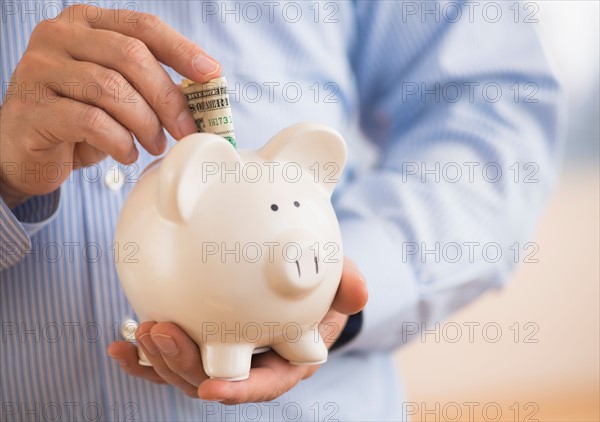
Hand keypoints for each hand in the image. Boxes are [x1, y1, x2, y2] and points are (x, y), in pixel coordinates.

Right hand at [0, 5, 219, 207]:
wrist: (25, 153)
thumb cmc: (79, 121)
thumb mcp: (116, 93)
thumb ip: (148, 83)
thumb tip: (204, 93)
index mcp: (84, 24)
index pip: (142, 27)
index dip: (181, 50)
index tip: (212, 74)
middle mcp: (57, 37)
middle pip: (130, 55)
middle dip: (168, 96)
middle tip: (186, 129)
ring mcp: (39, 70)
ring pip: (111, 88)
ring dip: (145, 123)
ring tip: (155, 145)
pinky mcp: (32, 109)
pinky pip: (90, 121)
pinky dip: (119, 141)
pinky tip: (126, 154)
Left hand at [108, 257, 368, 402]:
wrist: (296, 281)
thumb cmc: (318, 283)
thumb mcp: (337, 278)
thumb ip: (348, 283)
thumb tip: (359, 291)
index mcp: (287, 358)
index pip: (265, 383)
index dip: (239, 390)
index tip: (212, 387)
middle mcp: (252, 363)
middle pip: (214, 379)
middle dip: (182, 366)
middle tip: (158, 332)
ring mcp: (223, 354)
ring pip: (186, 371)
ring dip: (158, 358)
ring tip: (140, 330)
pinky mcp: (201, 343)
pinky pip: (168, 357)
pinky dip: (141, 357)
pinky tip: (118, 344)